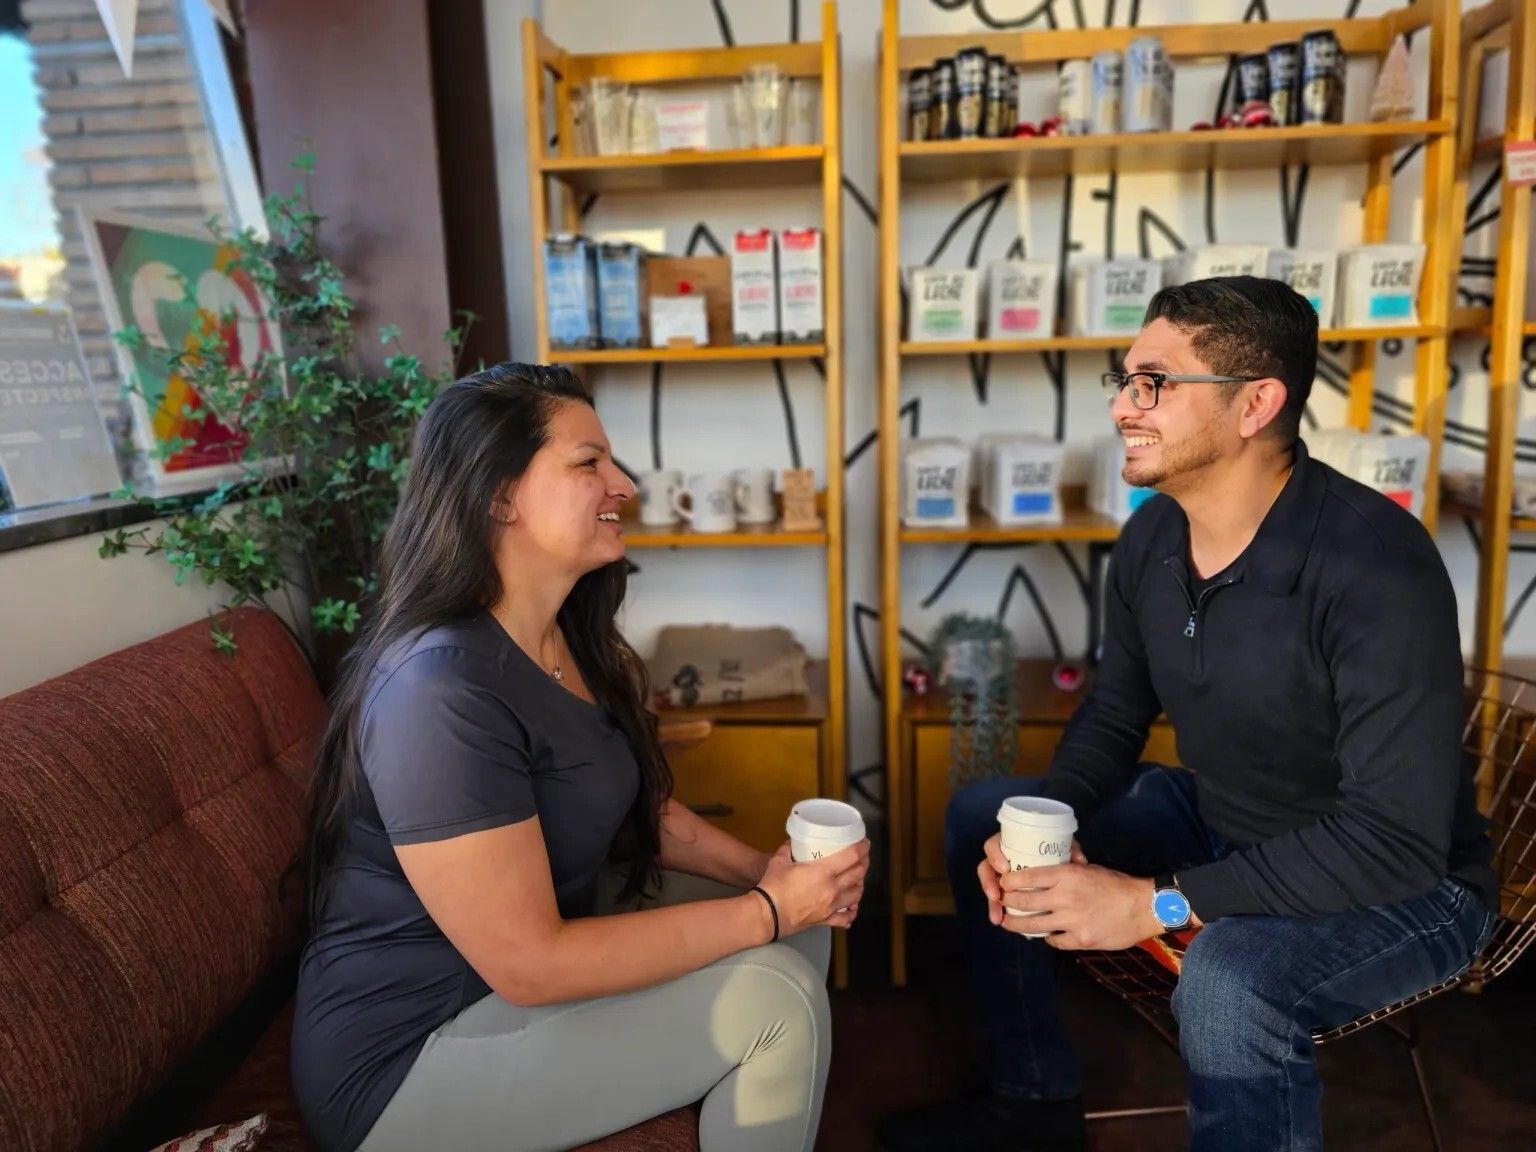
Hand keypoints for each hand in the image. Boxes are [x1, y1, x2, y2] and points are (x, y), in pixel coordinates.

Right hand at [756, 839, 869, 934]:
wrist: (767, 915)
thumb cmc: (773, 885)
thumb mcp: (778, 861)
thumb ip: (787, 849)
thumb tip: (791, 843)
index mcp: (824, 871)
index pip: (851, 857)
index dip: (862, 848)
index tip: (864, 843)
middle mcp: (833, 888)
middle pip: (858, 874)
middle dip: (863, 863)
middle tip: (861, 857)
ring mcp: (831, 906)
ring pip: (856, 895)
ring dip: (860, 885)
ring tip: (857, 879)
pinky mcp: (826, 920)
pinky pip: (844, 918)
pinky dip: (851, 913)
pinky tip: (852, 909)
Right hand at [977, 833, 1086, 922]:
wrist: (1064, 870)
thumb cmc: (1060, 853)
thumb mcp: (1064, 848)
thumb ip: (1071, 850)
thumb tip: (1079, 860)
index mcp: (1011, 844)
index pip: (994, 845)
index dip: (995, 856)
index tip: (1005, 869)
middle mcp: (1002, 859)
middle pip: (987, 868)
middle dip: (989, 884)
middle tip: (997, 896)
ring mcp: (1002, 876)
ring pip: (990, 888)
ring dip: (992, 903)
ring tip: (997, 918)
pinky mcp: (1006, 892)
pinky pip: (997, 901)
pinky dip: (998, 911)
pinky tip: (1001, 921)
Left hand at [994, 862, 1161, 949]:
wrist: (1143, 907)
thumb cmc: (1117, 884)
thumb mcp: (1088, 869)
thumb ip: (1065, 873)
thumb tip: (1043, 876)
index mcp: (1066, 875)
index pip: (1027, 877)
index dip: (1009, 882)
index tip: (1003, 884)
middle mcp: (1065, 897)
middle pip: (1023, 902)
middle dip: (1007, 902)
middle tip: (1001, 903)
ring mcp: (1071, 921)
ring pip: (1033, 925)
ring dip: (1016, 924)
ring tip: (1007, 923)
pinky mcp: (1080, 940)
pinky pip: (1054, 941)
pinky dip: (1048, 938)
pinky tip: (1046, 935)